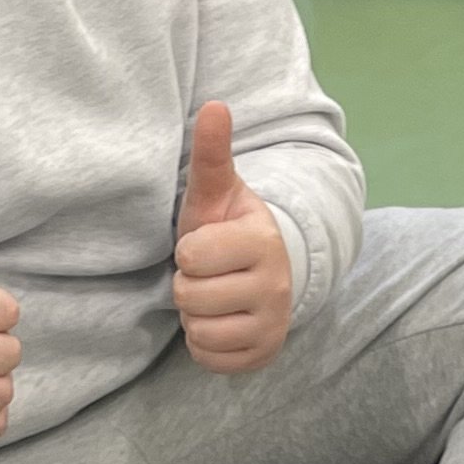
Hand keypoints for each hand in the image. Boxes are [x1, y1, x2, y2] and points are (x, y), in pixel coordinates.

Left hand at [170, 104, 294, 376]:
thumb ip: (211, 153)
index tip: (205, 246)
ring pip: (200, 332)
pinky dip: (205, 344)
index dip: (188, 252)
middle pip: (191, 298)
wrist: (263, 270)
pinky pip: (210, 359)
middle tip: (208, 274)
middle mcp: (276, 286)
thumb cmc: (228, 227)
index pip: (191, 258)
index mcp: (262, 241)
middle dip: (189, 285)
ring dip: (195, 316)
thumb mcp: (216, 192)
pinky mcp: (265, 354)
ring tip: (213, 295)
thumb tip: (214, 105)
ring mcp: (274, 324)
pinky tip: (219, 320)